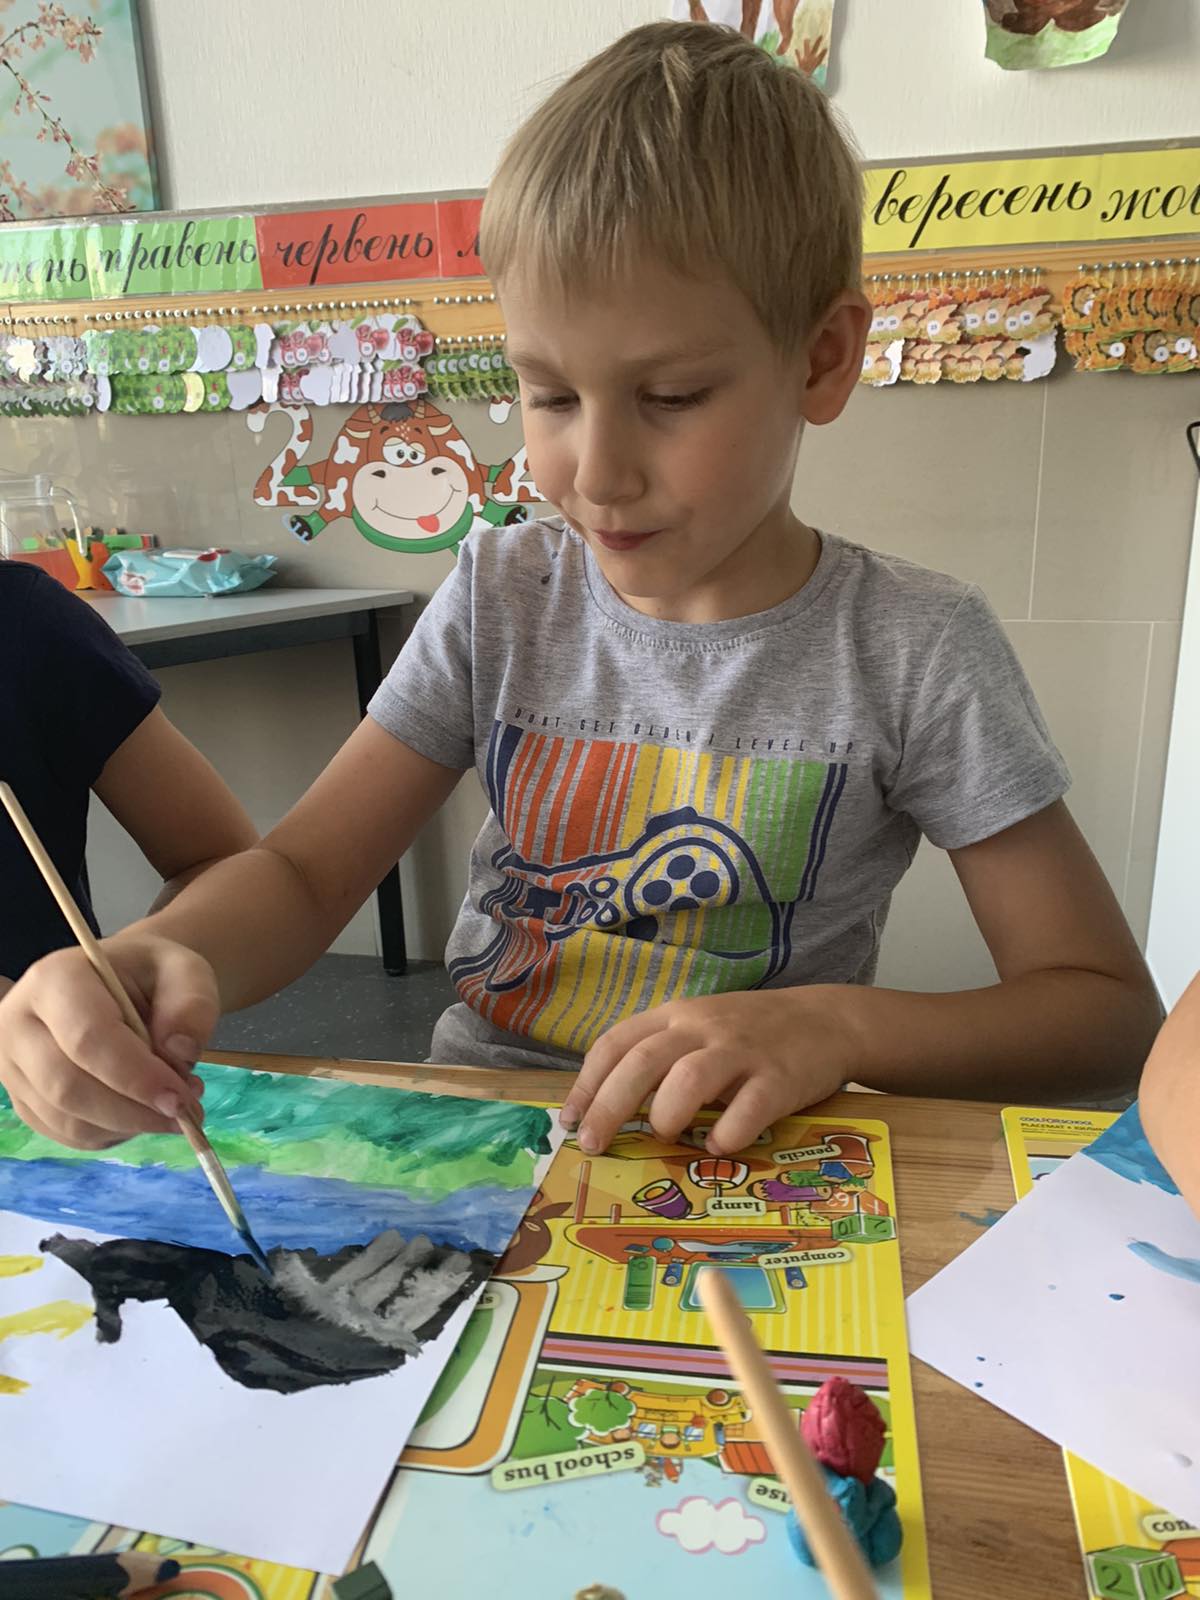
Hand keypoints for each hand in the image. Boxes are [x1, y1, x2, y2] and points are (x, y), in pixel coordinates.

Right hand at [0, 935, 217, 1149]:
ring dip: (128, 1125)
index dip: (136, 1076)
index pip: (88, 1038)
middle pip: (67, 1086)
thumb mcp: (186, 972)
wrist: (123, 985)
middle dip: (133, 1110)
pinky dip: (114, 1133)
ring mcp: (13, 1066)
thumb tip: (180, 1054)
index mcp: (55, 978)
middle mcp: (19, 1022)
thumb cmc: (151, 976)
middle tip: (185, 1110)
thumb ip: (192, 1006)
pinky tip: (142, 1111)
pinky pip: (68, 1134)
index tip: (180, 1098)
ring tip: (172, 1107)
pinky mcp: (24, 1100)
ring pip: (67, 1119)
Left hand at [560, 987, 855, 1155]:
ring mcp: (742, 1051)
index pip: (616, 1043)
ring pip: (690, 1077)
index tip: (571, 1121)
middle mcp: (703, 1027)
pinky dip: (728, 1133)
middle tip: (595, 1145)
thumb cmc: (750, 1034)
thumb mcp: (699, 1030)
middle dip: (610, 1106)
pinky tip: (720, 1146)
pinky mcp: (780, 1078)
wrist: (827, 1020)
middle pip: (642, 1061)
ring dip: (667, 1113)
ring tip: (666, 1134)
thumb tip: (607, 1108)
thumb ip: (659, 1057)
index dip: (587, 1084)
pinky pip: (748, 1108)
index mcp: (675, 1016)